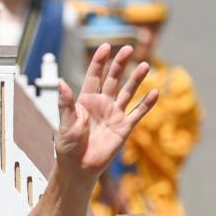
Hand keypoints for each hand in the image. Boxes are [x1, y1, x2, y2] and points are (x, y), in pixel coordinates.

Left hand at [55, 44, 158, 178]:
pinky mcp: (124, 128)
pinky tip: (155, 93)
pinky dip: (146, 104)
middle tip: (128, 49)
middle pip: (113, 80)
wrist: (78, 168)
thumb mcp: (65, 123)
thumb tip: (60, 82)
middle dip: (120, 64)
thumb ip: (65, 102)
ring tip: (145, 65)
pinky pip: (137, 113)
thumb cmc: (68, 147)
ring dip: (136, 80)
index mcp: (85, 101)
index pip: (93, 77)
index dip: (99, 62)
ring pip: (128, 93)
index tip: (105, 46)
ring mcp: (114, 115)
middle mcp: (102, 105)